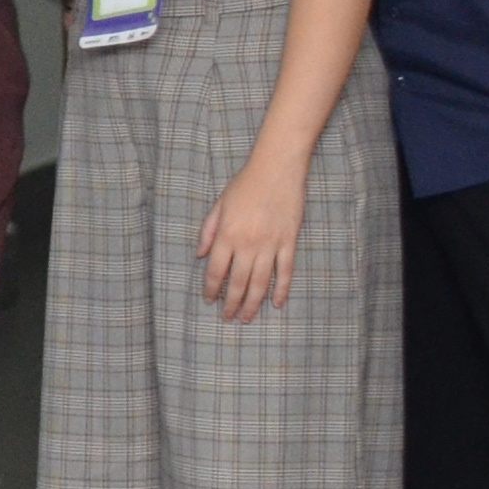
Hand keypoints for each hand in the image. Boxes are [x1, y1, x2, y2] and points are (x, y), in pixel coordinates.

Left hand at [196, 148, 309, 324]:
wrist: (277, 169)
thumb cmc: (245, 185)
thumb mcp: (219, 205)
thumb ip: (208, 231)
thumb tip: (200, 255)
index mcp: (227, 235)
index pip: (216, 271)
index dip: (211, 289)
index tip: (209, 301)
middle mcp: (247, 244)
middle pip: (237, 282)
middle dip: (231, 303)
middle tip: (228, 318)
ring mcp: (270, 244)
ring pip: (260, 282)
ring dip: (253, 303)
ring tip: (247, 318)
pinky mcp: (289, 242)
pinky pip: (285, 271)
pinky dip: (282, 289)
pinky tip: (277, 303)